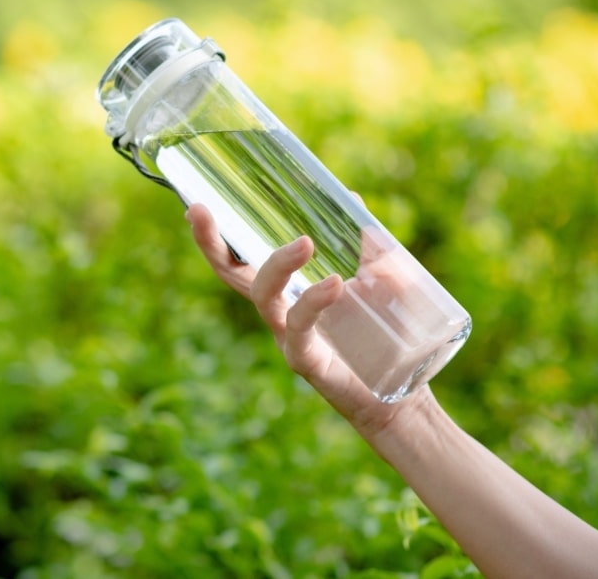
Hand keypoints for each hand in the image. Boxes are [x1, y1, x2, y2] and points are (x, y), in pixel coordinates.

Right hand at [185, 203, 432, 437]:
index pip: (245, 257)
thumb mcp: (380, 281)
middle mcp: (278, 311)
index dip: (219, 234)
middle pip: (231, 273)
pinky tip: (335, 283)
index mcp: (288, 290)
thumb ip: (369, 246)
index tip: (198, 205)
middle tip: (201, 211)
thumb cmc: (383, 339)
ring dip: (277, 264)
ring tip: (304, 242)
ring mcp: (287, 335)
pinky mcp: (305, 360)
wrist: (399, 398)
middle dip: (212, 242)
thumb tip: (352, 200)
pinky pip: (299, 328)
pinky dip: (313, 302)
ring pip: (262, 295)